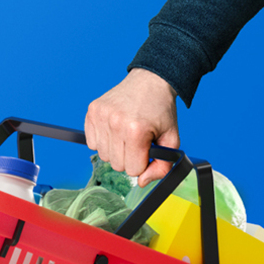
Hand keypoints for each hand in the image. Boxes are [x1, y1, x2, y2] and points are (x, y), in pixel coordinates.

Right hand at [85, 68, 179, 186]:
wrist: (150, 81)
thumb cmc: (161, 110)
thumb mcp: (171, 139)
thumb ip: (162, 166)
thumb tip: (142, 182)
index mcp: (137, 131)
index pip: (133, 169)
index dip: (143, 163)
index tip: (147, 150)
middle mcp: (115, 123)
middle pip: (116, 164)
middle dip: (129, 158)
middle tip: (138, 142)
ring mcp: (101, 116)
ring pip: (103, 155)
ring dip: (115, 150)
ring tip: (126, 134)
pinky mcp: (92, 112)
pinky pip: (92, 142)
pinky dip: (103, 141)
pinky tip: (115, 129)